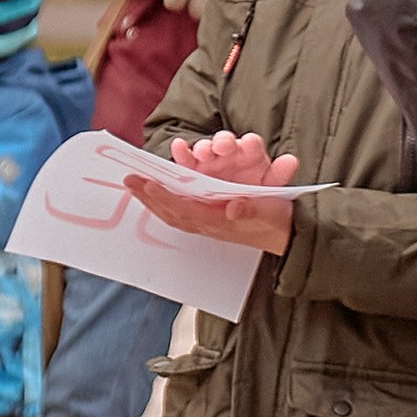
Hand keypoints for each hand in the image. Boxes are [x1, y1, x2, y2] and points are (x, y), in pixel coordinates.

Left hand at [123, 130, 298, 255]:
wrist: (287, 235)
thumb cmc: (276, 222)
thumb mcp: (269, 214)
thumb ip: (251, 210)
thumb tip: (233, 208)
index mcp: (219, 223)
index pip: (184, 210)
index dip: (164, 197)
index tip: (145, 184)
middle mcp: (209, 222)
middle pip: (171, 211)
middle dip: (149, 197)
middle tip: (130, 181)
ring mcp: (208, 219)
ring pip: (174, 210)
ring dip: (155, 197)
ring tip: (138, 184)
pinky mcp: (211, 214)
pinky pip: (182, 209)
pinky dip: (168, 198)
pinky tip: (158, 190)